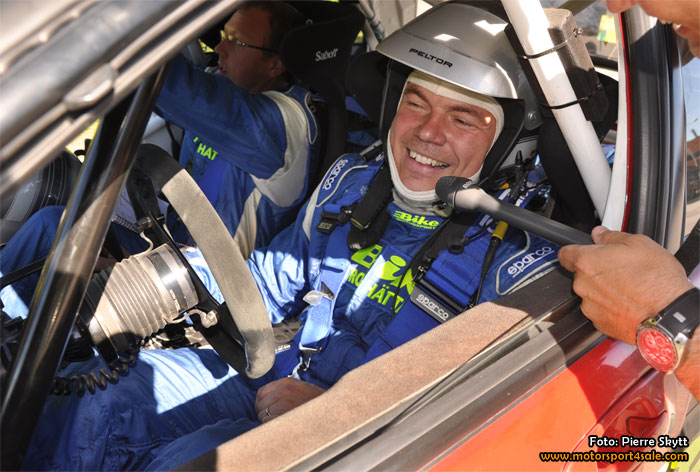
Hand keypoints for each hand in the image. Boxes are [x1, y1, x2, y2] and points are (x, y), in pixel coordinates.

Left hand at [255, 377, 325, 422]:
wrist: (331, 412)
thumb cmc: (317, 403)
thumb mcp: (301, 388)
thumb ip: (285, 389)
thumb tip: (268, 396)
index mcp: (286, 383)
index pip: (261, 392)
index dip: (263, 401)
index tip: (268, 407)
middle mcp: (282, 391)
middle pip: (259, 404)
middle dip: (264, 411)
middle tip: (275, 416)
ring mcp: (282, 404)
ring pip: (262, 414)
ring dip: (268, 420)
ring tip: (282, 421)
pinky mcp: (282, 417)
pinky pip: (266, 423)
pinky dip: (272, 427)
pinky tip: (283, 426)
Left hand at [558, 226, 692, 344]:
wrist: (671, 315)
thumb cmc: (657, 280)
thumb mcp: (638, 244)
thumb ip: (612, 237)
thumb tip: (600, 234)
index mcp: (587, 262)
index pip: (565, 254)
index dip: (574, 251)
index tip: (583, 251)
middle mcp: (583, 286)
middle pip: (581, 274)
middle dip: (596, 271)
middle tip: (620, 270)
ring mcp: (590, 307)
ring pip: (591, 294)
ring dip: (604, 290)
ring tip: (629, 288)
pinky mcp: (600, 324)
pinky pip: (600, 311)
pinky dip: (611, 307)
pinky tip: (629, 302)